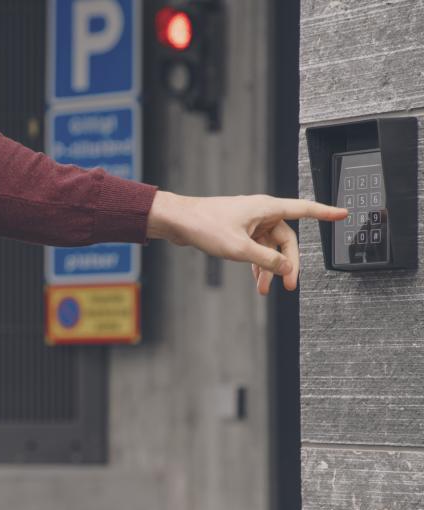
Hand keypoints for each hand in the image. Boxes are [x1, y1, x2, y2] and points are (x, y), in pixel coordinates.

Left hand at [146, 191, 346, 294]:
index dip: (325, 213)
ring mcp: (249, 222)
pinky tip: (256, 280)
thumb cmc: (204, 226)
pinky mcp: (238, 231)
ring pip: (269, 247)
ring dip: (269, 268)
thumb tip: (285, 269)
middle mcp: (260, 213)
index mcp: (266, 208)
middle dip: (288, 263)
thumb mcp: (239, 249)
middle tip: (290, 285)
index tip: (343, 214)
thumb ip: (266, 259)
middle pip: (286, 240)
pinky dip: (257, 264)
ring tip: (267, 290)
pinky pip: (256, 249)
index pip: (304, 209)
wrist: (178, 222)